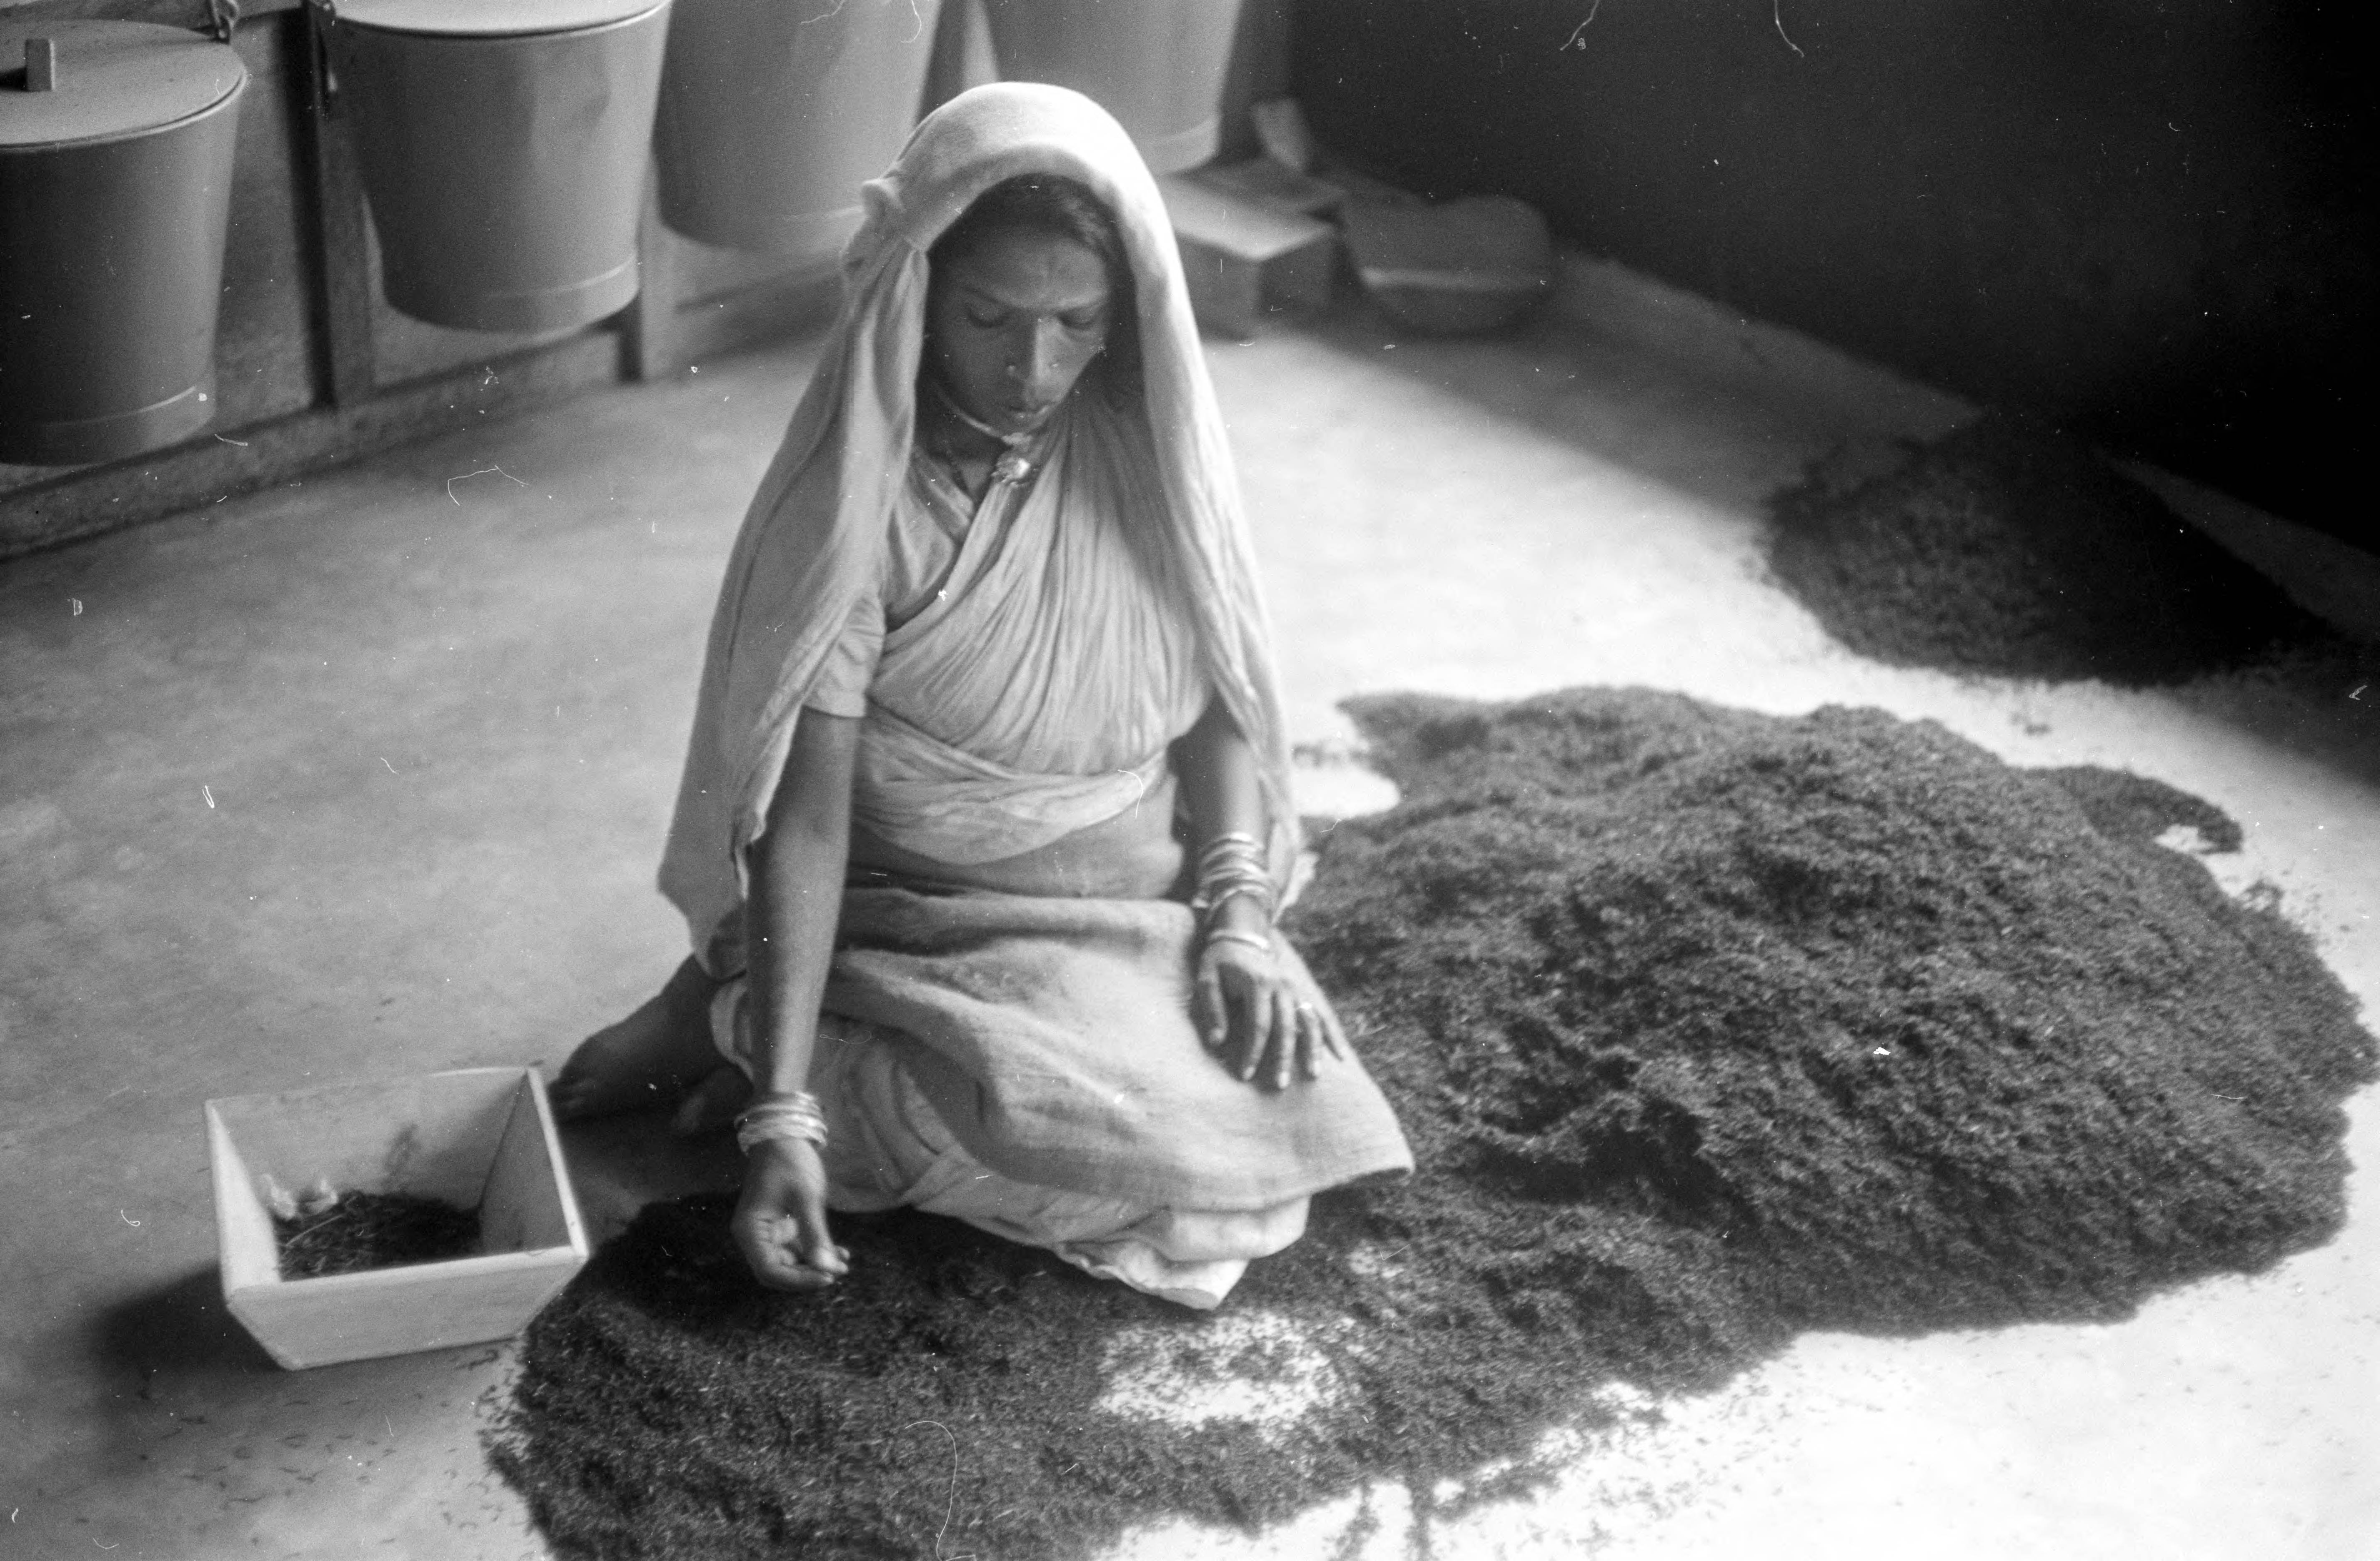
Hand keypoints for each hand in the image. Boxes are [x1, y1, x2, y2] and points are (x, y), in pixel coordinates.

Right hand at [731, 1136, 848, 1292]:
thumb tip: (827, 1270)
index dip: (798, 1281)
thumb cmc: (790, 1162)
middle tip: (838, 1272)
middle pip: (778, 1271)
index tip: (827, 1278)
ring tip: (843, 1265)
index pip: (769, 1271)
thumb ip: (815, 1234)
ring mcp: (768, 1233)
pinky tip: (839, 1253)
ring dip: (816, 1266)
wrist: (784, 1136)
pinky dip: (816, 1253)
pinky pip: (798, 1248)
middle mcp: (755, 1237)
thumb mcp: (806, 1197)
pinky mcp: (782, 1227)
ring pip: (790, 1263)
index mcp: (750, 1231)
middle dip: (808, 1275)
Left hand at [1192, 937, 1346, 1089]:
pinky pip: (1322, 1013)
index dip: (1253, 1051)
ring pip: (1310, 1021)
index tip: (1246, 1074)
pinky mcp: (1303, 991)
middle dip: (1283, 1058)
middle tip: (1280, 1085)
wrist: (1243, 937)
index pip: (1258, 1025)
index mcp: (1258, 983)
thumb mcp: (1207, 979)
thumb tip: (1216, 1043)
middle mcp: (1282, 986)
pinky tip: (1340, 1055)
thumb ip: (1212, 1009)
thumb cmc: (1220, 962)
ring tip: (1314, 1075)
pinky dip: (1332, 1034)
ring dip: (1313, 1049)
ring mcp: (1296, 988)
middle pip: (1286, 1027)